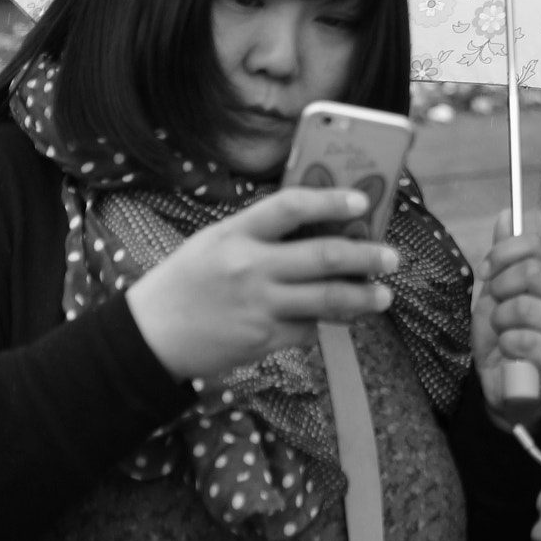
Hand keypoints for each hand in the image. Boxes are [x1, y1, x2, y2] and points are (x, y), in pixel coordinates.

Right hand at [125, 187, 396, 382]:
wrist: (149, 337)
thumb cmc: (186, 282)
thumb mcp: (214, 241)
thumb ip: (260, 231)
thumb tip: (320, 224)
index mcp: (235, 234)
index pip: (291, 207)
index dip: (331, 201)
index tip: (362, 202)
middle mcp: (249, 267)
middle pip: (324, 256)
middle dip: (367, 256)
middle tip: (392, 257)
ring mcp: (258, 305)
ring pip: (327, 299)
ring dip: (363, 297)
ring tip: (383, 295)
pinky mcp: (262, 339)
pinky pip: (308, 329)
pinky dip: (323, 323)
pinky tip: (331, 319)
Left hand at [474, 212, 540, 424]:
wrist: (509, 388)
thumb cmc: (506, 338)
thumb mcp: (497, 294)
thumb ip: (504, 257)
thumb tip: (505, 214)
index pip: (535, 245)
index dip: (502, 254)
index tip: (486, 271)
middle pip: (532, 271)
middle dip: (500, 289)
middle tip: (497, 307)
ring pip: (523, 306)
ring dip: (500, 322)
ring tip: (504, 334)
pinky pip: (523, 339)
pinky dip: (506, 346)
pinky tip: (511, 353)